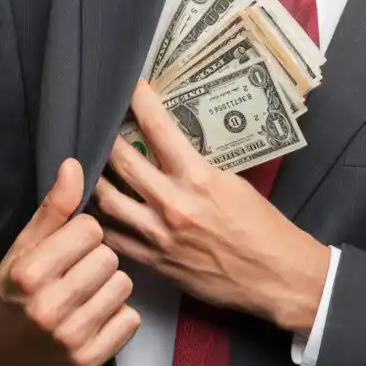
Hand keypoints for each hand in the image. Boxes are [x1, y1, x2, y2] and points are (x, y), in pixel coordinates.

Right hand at [0, 159, 139, 365]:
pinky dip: (117, 315)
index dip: (81, 234)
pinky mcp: (89, 360)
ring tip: (84, 293)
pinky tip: (93, 316)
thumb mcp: (21, 249)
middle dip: (96, 259)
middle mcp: (49, 308)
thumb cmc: (9, 294)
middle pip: (109, 256)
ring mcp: (70, 338)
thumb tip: (74, 165)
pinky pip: (130, 320)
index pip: (89, 229)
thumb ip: (52, 209)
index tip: (67, 247)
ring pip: (124, 285)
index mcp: (29, 274)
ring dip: (109, 286)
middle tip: (75, 272)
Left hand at [93, 80, 329, 332]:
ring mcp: (160, 236)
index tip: (130, 87)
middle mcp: (174, 205)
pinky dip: (103, 223)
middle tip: (97, 126)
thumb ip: (199, 168)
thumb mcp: (235, 184)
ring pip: (108, 201)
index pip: (158, 128)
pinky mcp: (155, 263)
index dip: (139, 101)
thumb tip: (171, 150)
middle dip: (106, 139)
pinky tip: (97, 212)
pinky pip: (115, 239)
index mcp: (199, 178)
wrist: (277, 278)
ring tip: (89, 168)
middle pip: (121, 162)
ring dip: (96, 181)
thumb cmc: (264, 228)